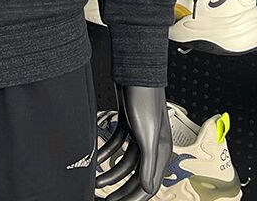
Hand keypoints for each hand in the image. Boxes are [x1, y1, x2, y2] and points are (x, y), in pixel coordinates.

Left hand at [95, 85, 171, 200]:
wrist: (135, 69)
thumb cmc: (144, 97)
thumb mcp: (147, 133)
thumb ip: (148, 163)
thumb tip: (148, 189)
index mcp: (160, 151)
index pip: (147, 185)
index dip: (132, 199)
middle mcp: (151, 145)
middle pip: (135, 177)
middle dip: (121, 191)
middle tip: (105, 200)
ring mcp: (138, 134)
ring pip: (124, 162)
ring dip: (110, 173)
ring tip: (95, 182)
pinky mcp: (126, 123)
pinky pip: (116, 145)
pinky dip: (106, 154)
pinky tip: (96, 159)